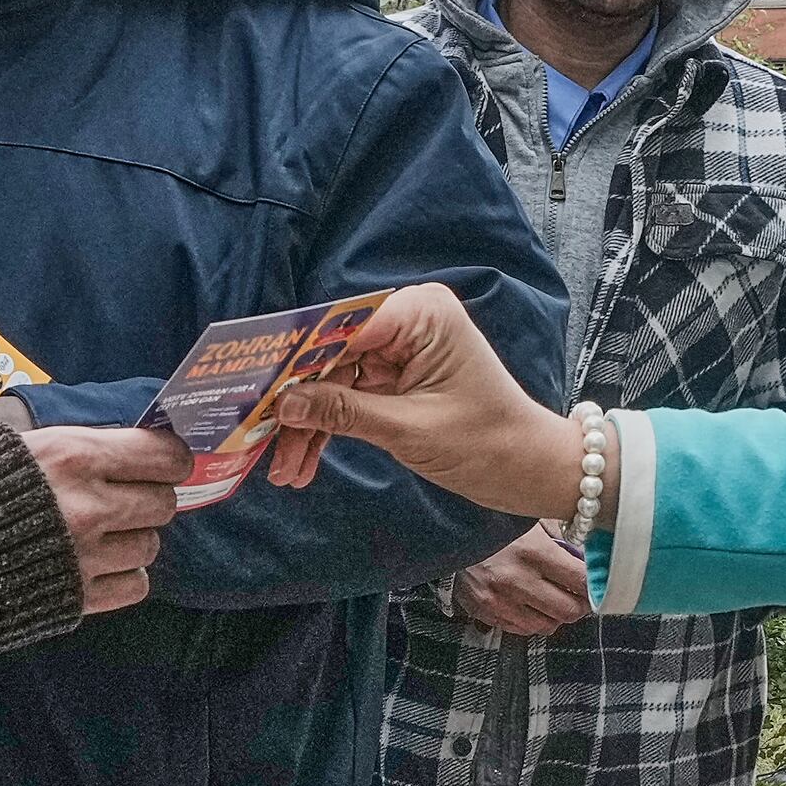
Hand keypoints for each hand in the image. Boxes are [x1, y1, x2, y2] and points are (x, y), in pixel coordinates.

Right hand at [15, 421, 191, 612]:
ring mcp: (86, 555)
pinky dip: (124, 577)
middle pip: (164, 502)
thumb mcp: (2, 446)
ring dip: (133, 540)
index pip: (162, 454)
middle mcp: (89, 504)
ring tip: (102, 537)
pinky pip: (136, 586)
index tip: (161, 462)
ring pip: (151, 546)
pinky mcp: (77, 598)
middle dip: (149, 499)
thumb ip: (63, 448)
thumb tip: (112, 445)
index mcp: (71, 454)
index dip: (169, 458)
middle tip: (125, 500)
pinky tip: (97, 568)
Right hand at [254, 283, 580, 513]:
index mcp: (420, 313)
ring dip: (307, 425)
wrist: (528, 468)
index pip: (338, 329)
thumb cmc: (487, 443)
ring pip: (331, 381)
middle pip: (328, 355)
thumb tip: (284, 404)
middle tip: (261, 442)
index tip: (257, 393)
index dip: (293, 363)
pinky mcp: (395, 375)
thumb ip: (344, 411)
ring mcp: (399, 347)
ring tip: (284, 471)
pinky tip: (303, 464)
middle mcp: (407, 319)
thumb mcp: (409, 430)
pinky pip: (348, 396)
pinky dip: (328, 428)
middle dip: (297, 404)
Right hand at [444, 523, 591, 636]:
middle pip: (569, 611)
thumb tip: (589, 557)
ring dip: (555, 615)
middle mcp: (517, 580)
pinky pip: (521, 629)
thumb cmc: (493, 523)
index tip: (597, 582)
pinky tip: (530, 603)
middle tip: (580, 595)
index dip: (594, 585)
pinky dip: (532, 620)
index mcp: (533, 551)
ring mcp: (499, 601)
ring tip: (553, 599)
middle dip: (580, 605)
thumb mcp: (529, 519)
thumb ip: (560, 537)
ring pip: (547, 626)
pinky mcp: (485, 612)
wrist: (445, 534)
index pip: (580, 581)